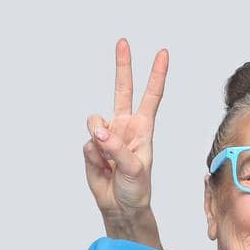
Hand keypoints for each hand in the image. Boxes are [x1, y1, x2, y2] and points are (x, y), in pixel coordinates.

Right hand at [84, 39, 167, 225]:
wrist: (121, 206)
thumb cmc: (136, 189)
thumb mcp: (134, 169)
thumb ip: (117, 148)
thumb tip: (99, 131)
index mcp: (142, 128)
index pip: (151, 96)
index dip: (157, 75)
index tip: (162, 53)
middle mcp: (124, 126)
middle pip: (122, 89)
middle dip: (122, 66)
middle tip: (123, 42)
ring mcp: (107, 135)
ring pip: (95, 121)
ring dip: (99, 138)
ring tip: (108, 160)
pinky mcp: (92, 146)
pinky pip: (87, 144)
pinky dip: (93, 157)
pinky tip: (102, 168)